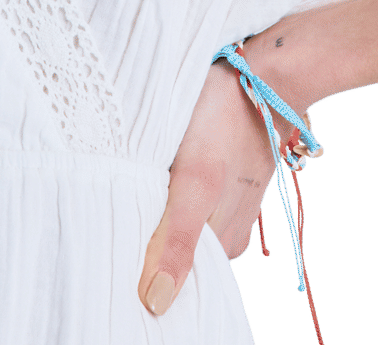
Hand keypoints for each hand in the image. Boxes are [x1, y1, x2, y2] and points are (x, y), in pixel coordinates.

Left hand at [138, 48, 303, 315]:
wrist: (265, 73)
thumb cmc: (226, 120)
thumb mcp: (195, 181)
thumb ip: (178, 241)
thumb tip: (156, 303)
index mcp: (223, 245)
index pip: (173, 276)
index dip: (140, 269)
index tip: (112, 253)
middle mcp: (227, 232)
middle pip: (175, 249)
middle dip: (145, 238)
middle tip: (115, 213)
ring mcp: (227, 203)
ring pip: (179, 222)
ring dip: (155, 209)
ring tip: (133, 186)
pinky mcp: (223, 177)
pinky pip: (188, 197)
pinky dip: (169, 190)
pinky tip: (154, 170)